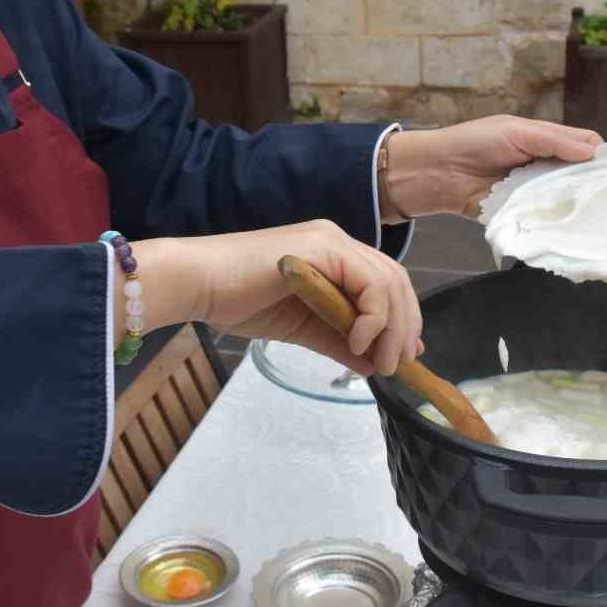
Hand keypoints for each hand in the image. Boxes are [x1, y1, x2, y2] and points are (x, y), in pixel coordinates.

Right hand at [131, 220, 421, 376]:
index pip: (385, 284)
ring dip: (393, 328)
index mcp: (334, 256)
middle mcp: (338, 242)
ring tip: (383, 362)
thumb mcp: (302, 329)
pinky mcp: (323, 248)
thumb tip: (373, 364)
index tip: (404, 357)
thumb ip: (338, 341)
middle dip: (405, 326)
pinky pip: (368, 282)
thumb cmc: (240, 302)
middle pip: (395, 281)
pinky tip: (360, 341)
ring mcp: (332, 242)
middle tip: (400, 364)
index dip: (402, 320)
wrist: (200, 284)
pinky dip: (373, 315)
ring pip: (388, 282)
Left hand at [384, 115, 601, 219]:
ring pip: (565, 199)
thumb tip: (594, 151)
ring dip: (577, 205)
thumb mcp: (516, 132)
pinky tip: (573, 228)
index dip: (600, 156)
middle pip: (579, 175)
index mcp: (545, 140)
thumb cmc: (474, 143)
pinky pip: (543, 218)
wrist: (436, 173)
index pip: (584, 145)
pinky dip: (555, 222)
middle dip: (594, 185)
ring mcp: (533, 191)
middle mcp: (544, 166)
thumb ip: (553, 141)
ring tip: (601, 216)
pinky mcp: (520, 213)